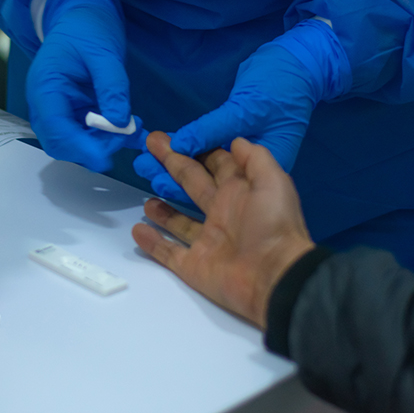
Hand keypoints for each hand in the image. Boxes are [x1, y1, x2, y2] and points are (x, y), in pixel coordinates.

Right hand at [26, 0, 144, 172]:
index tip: (105, 158)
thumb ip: (113, 87)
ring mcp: (58, 109)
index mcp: (45, 86)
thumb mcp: (104, 52)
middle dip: (92, 148)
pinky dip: (106, 136)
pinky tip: (129, 127)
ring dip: (103, 144)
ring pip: (74, 143)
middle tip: (126, 135)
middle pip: (60, 142)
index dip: (78, 147)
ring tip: (133, 129)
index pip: (54, 127)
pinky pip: (86, 133)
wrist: (81, 15)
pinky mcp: (73, 111)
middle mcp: (46, 103)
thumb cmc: (87, 28)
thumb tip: (120, 121)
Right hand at [132, 132, 314, 328]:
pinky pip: (168, 252)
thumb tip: (235, 140)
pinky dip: (152, 243)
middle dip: (172, 163)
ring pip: (178, 220)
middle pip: (191, 182)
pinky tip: (138, 229)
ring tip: (146, 194)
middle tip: (151, 144)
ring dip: (163, 208)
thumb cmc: (273, 225)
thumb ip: (254, 158)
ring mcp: (206, 240)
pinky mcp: (194, 265)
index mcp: (239, 191)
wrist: (275, 277)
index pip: (215, 164)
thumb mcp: (272, 182)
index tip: (176, 136)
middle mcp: (221, 212)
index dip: (197, 149)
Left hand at [134, 19, 349, 200]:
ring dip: (174, 161)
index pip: (219, 186)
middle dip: (172, 174)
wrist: (299, 64)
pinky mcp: (232, 141)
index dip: (187, 186)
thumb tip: (180, 145)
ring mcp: (240, 158)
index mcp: (262, 173)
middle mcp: (249, 172)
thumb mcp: (247, 109)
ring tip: (146, 158)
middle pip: (206, 180)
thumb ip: (213, 129)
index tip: (157, 179)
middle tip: (143, 166)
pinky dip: (186, 148)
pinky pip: (205, 151)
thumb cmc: (282, 86)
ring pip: (202, 166)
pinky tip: (164, 148)